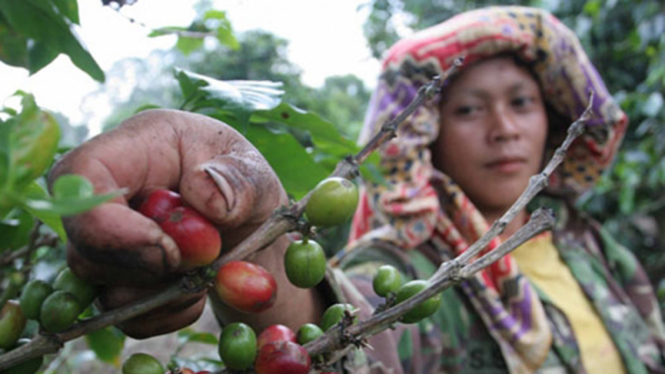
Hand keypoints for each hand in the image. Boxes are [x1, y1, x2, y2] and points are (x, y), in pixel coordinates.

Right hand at [49, 109, 287, 337]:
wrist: (249, 224)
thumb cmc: (244, 183)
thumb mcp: (256, 173)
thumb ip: (239, 181)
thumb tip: (213, 202)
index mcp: (133, 149)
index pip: (79, 178)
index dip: (107, 225)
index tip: (168, 251)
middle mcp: (106, 196)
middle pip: (84, 246)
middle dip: (146, 270)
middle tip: (203, 264)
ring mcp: (106, 242)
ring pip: (103, 288)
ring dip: (163, 295)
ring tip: (209, 273)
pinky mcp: (117, 281)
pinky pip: (126, 315)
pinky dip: (168, 314)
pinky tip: (198, 291)